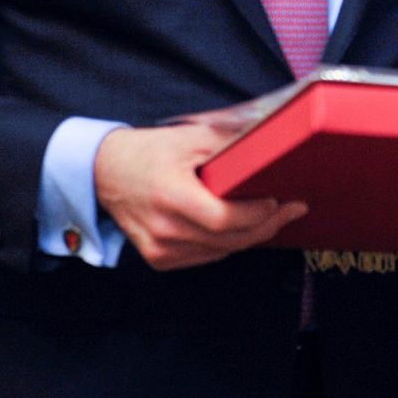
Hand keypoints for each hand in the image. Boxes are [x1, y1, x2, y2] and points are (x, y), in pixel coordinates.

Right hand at [93, 122, 307, 270]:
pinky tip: (241, 227)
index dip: (257, 214)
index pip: (224, 219)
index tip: (280, 199)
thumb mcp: (191, 137)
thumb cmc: (151, 151)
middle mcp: (164, 230)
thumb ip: (230, 142)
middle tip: (292, 208)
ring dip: (251, 236)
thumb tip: (273, 144)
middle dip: (267, 225)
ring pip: (222, 251)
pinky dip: (227, 243)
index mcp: (171, 196)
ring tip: (273, 215)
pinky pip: (206, 256)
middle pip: (229, 240)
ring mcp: (160, 249)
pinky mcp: (159, 260)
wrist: (105, 173)